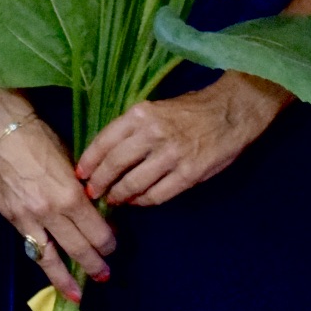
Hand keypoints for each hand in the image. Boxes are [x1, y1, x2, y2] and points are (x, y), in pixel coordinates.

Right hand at [0, 80, 112, 300]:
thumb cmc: (42, 139)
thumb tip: (96, 213)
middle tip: (105, 275)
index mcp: (69, 195)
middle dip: (94, 264)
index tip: (113, 246)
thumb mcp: (72, 163)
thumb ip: (83, 191)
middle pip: (77, 248)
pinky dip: (43, 261)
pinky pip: (31, 246)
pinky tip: (50, 271)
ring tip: (77, 294)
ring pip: (49, 258)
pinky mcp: (10, 217)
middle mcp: (49, 212)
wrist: (3, 129)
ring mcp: (26, 218)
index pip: (96, 231)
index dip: (107, 242)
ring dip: (66, 278)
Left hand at [77, 75, 278, 207]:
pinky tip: (138, 201)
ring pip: (133, 183)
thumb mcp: (155, 109)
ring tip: (114, 200)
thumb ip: (132, 130)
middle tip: (93, 193)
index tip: (81, 175)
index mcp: (140, 115)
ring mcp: (171, 155)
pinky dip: (143, 201)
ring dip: (119, 195)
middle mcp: (152, 134)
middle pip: (114, 166)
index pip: (104, 142)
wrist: (230, 112)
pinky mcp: (188, 174)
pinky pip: (157, 194)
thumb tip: (107, 155)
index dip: (89, 162)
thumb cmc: (190, 110)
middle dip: (99, 183)